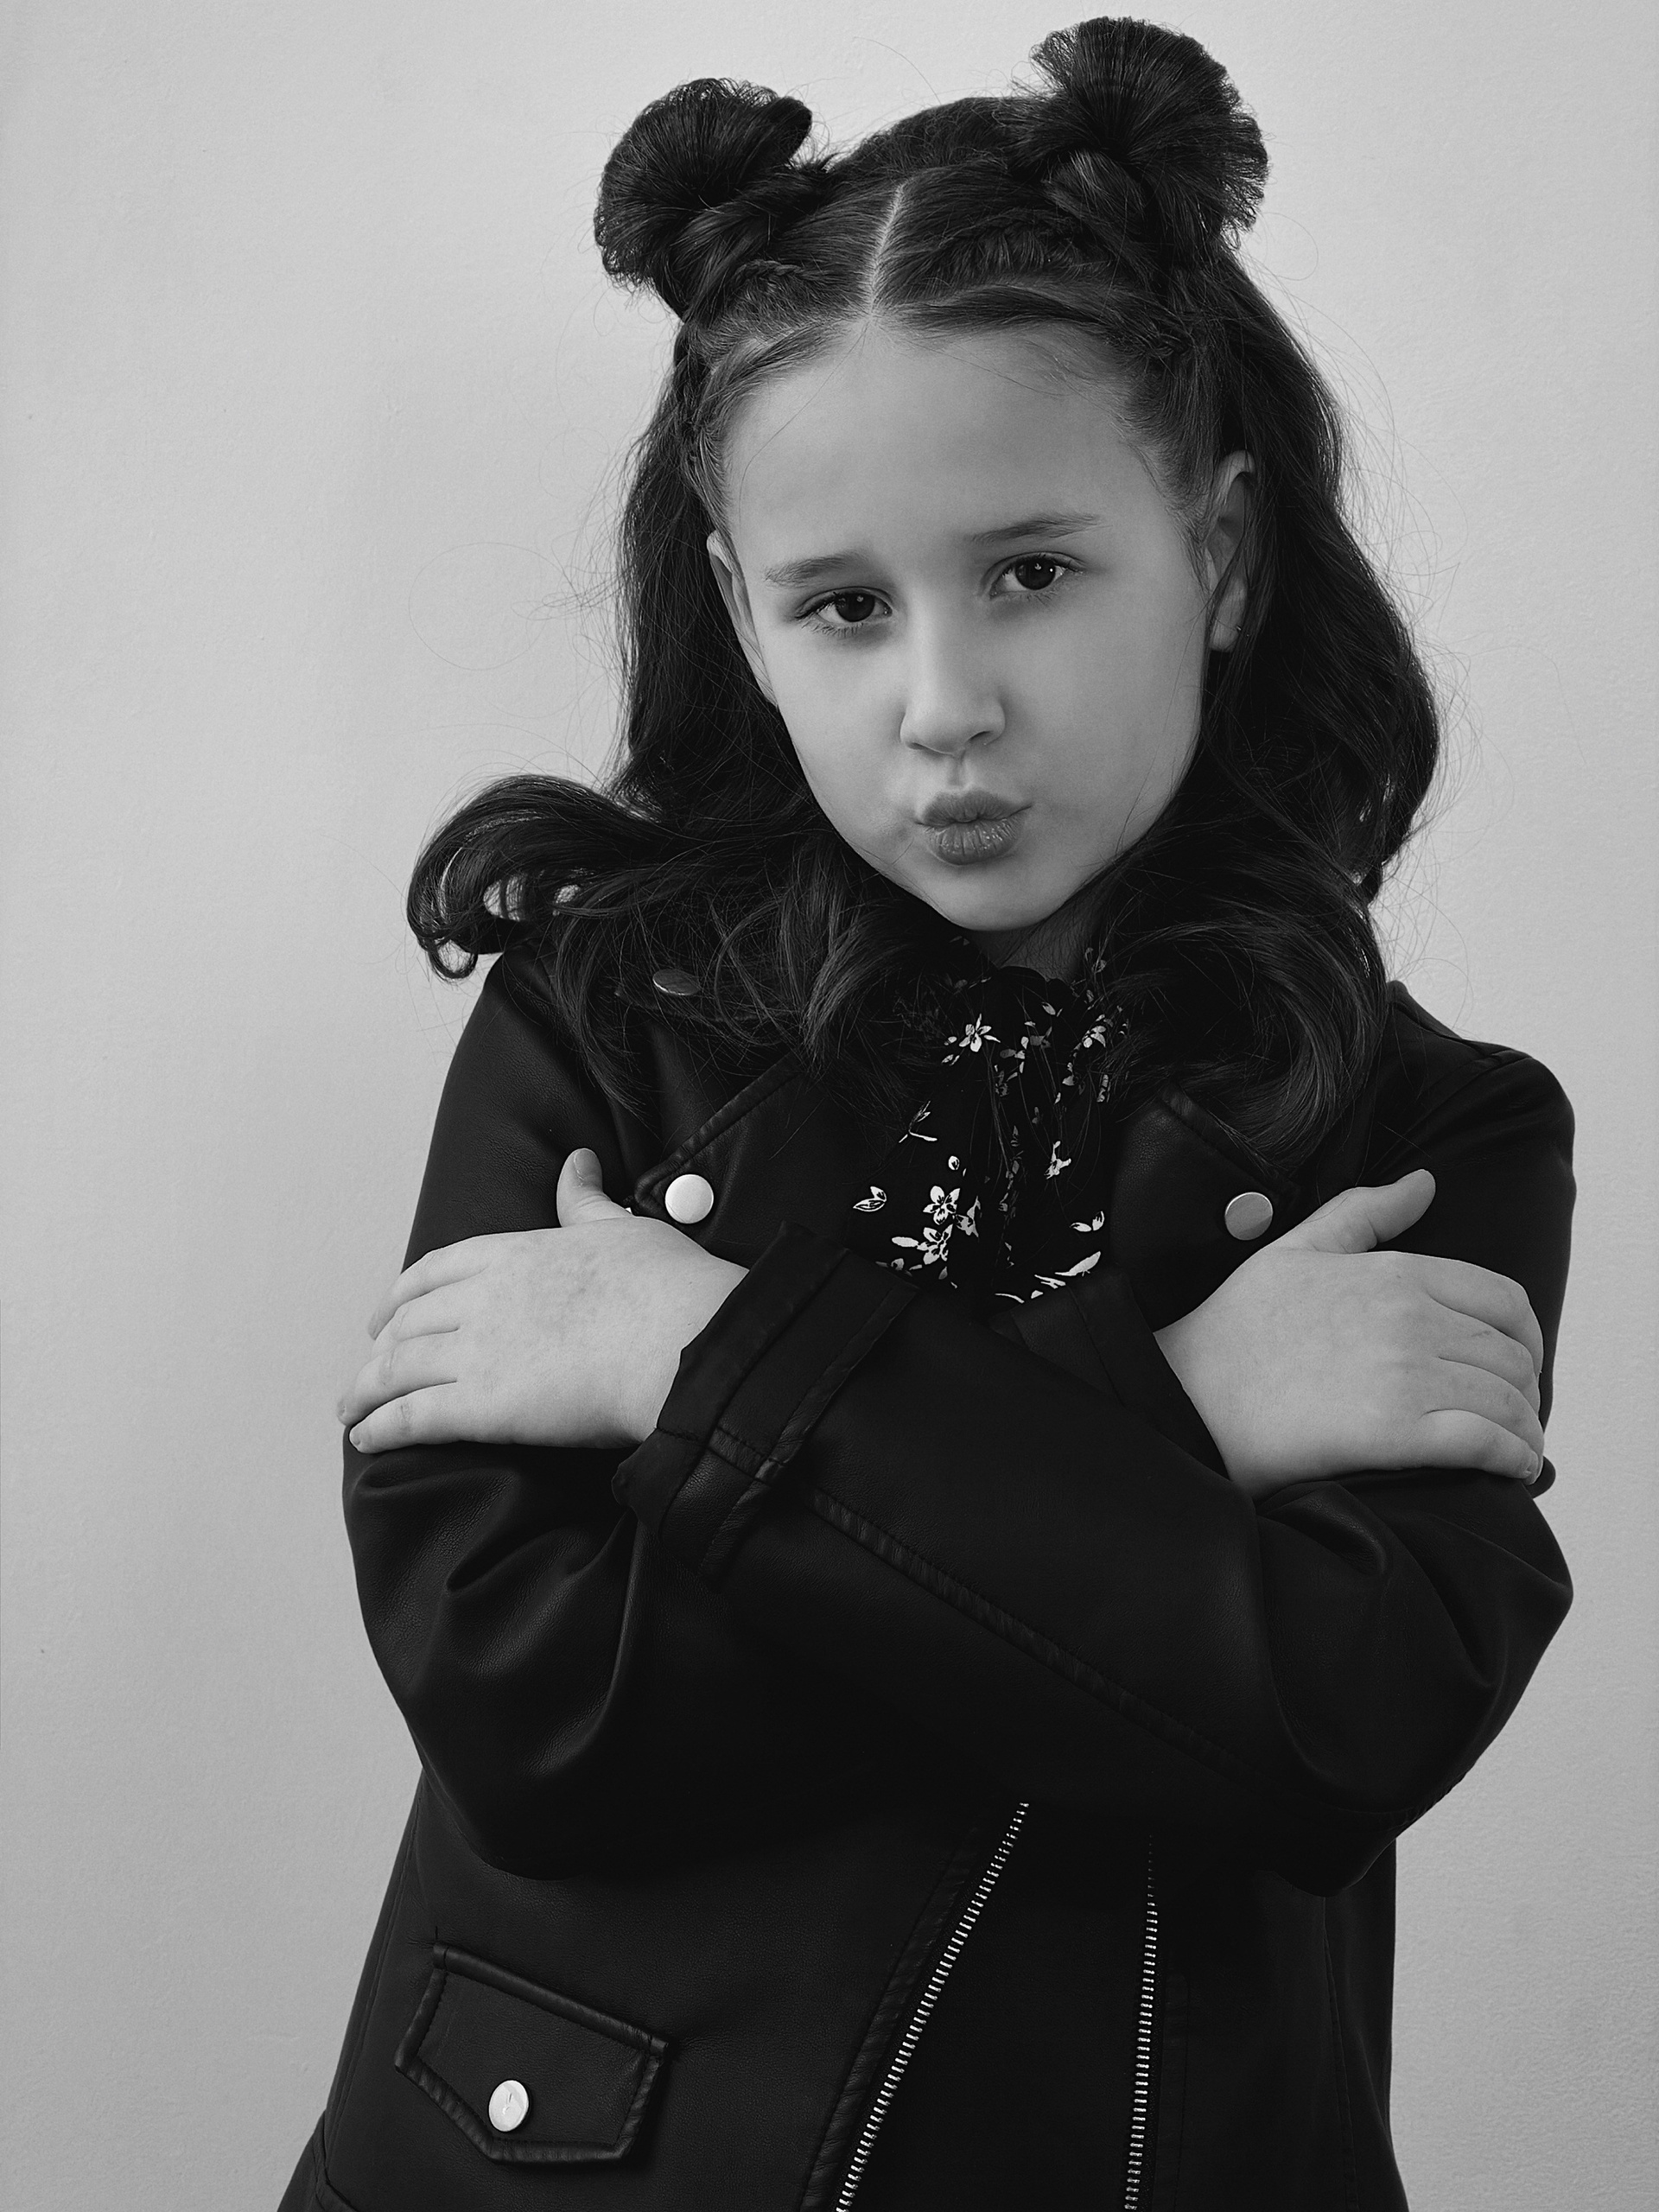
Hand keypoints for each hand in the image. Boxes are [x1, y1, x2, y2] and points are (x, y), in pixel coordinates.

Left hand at [338, 1150, 746, 1452]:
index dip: (403, 1295)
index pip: (437, 1270)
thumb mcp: (623, 1228)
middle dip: (380, 1347)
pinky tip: (365, 1440)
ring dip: (365, 1392)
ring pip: (397, 1368)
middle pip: (409, 1320)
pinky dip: (381, 1428)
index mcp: (515, 1252)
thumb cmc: (667, 1287)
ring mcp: (478, 1350)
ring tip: (349, 1413)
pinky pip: (413, 1416)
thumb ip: (586, 1202)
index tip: (387, 1313)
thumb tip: (578, 1163)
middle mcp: (484, 1297)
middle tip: (368, 1369)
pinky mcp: (482, 1405)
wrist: (683, 1341)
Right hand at [1153, 1169, 1545, 1499]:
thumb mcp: (1296, 1249)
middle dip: (1524, 1390)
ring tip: (1517, 1449)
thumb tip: (1425, 1182)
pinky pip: (1485, 1443)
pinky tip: (1511, 1470)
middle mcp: (1409, 1319)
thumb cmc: (1235, 1329)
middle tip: (1511, 1415)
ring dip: (1526, 1431)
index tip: (1518, 1366)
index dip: (1526, 1338)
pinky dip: (1514, 1458)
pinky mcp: (1394, 1433)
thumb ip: (1365, 1211)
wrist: (1186, 1395)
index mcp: (1395, 1273)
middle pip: (1512, 1355)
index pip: (1504, 1300)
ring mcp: (1404, 1376)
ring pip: (1507, 1401)